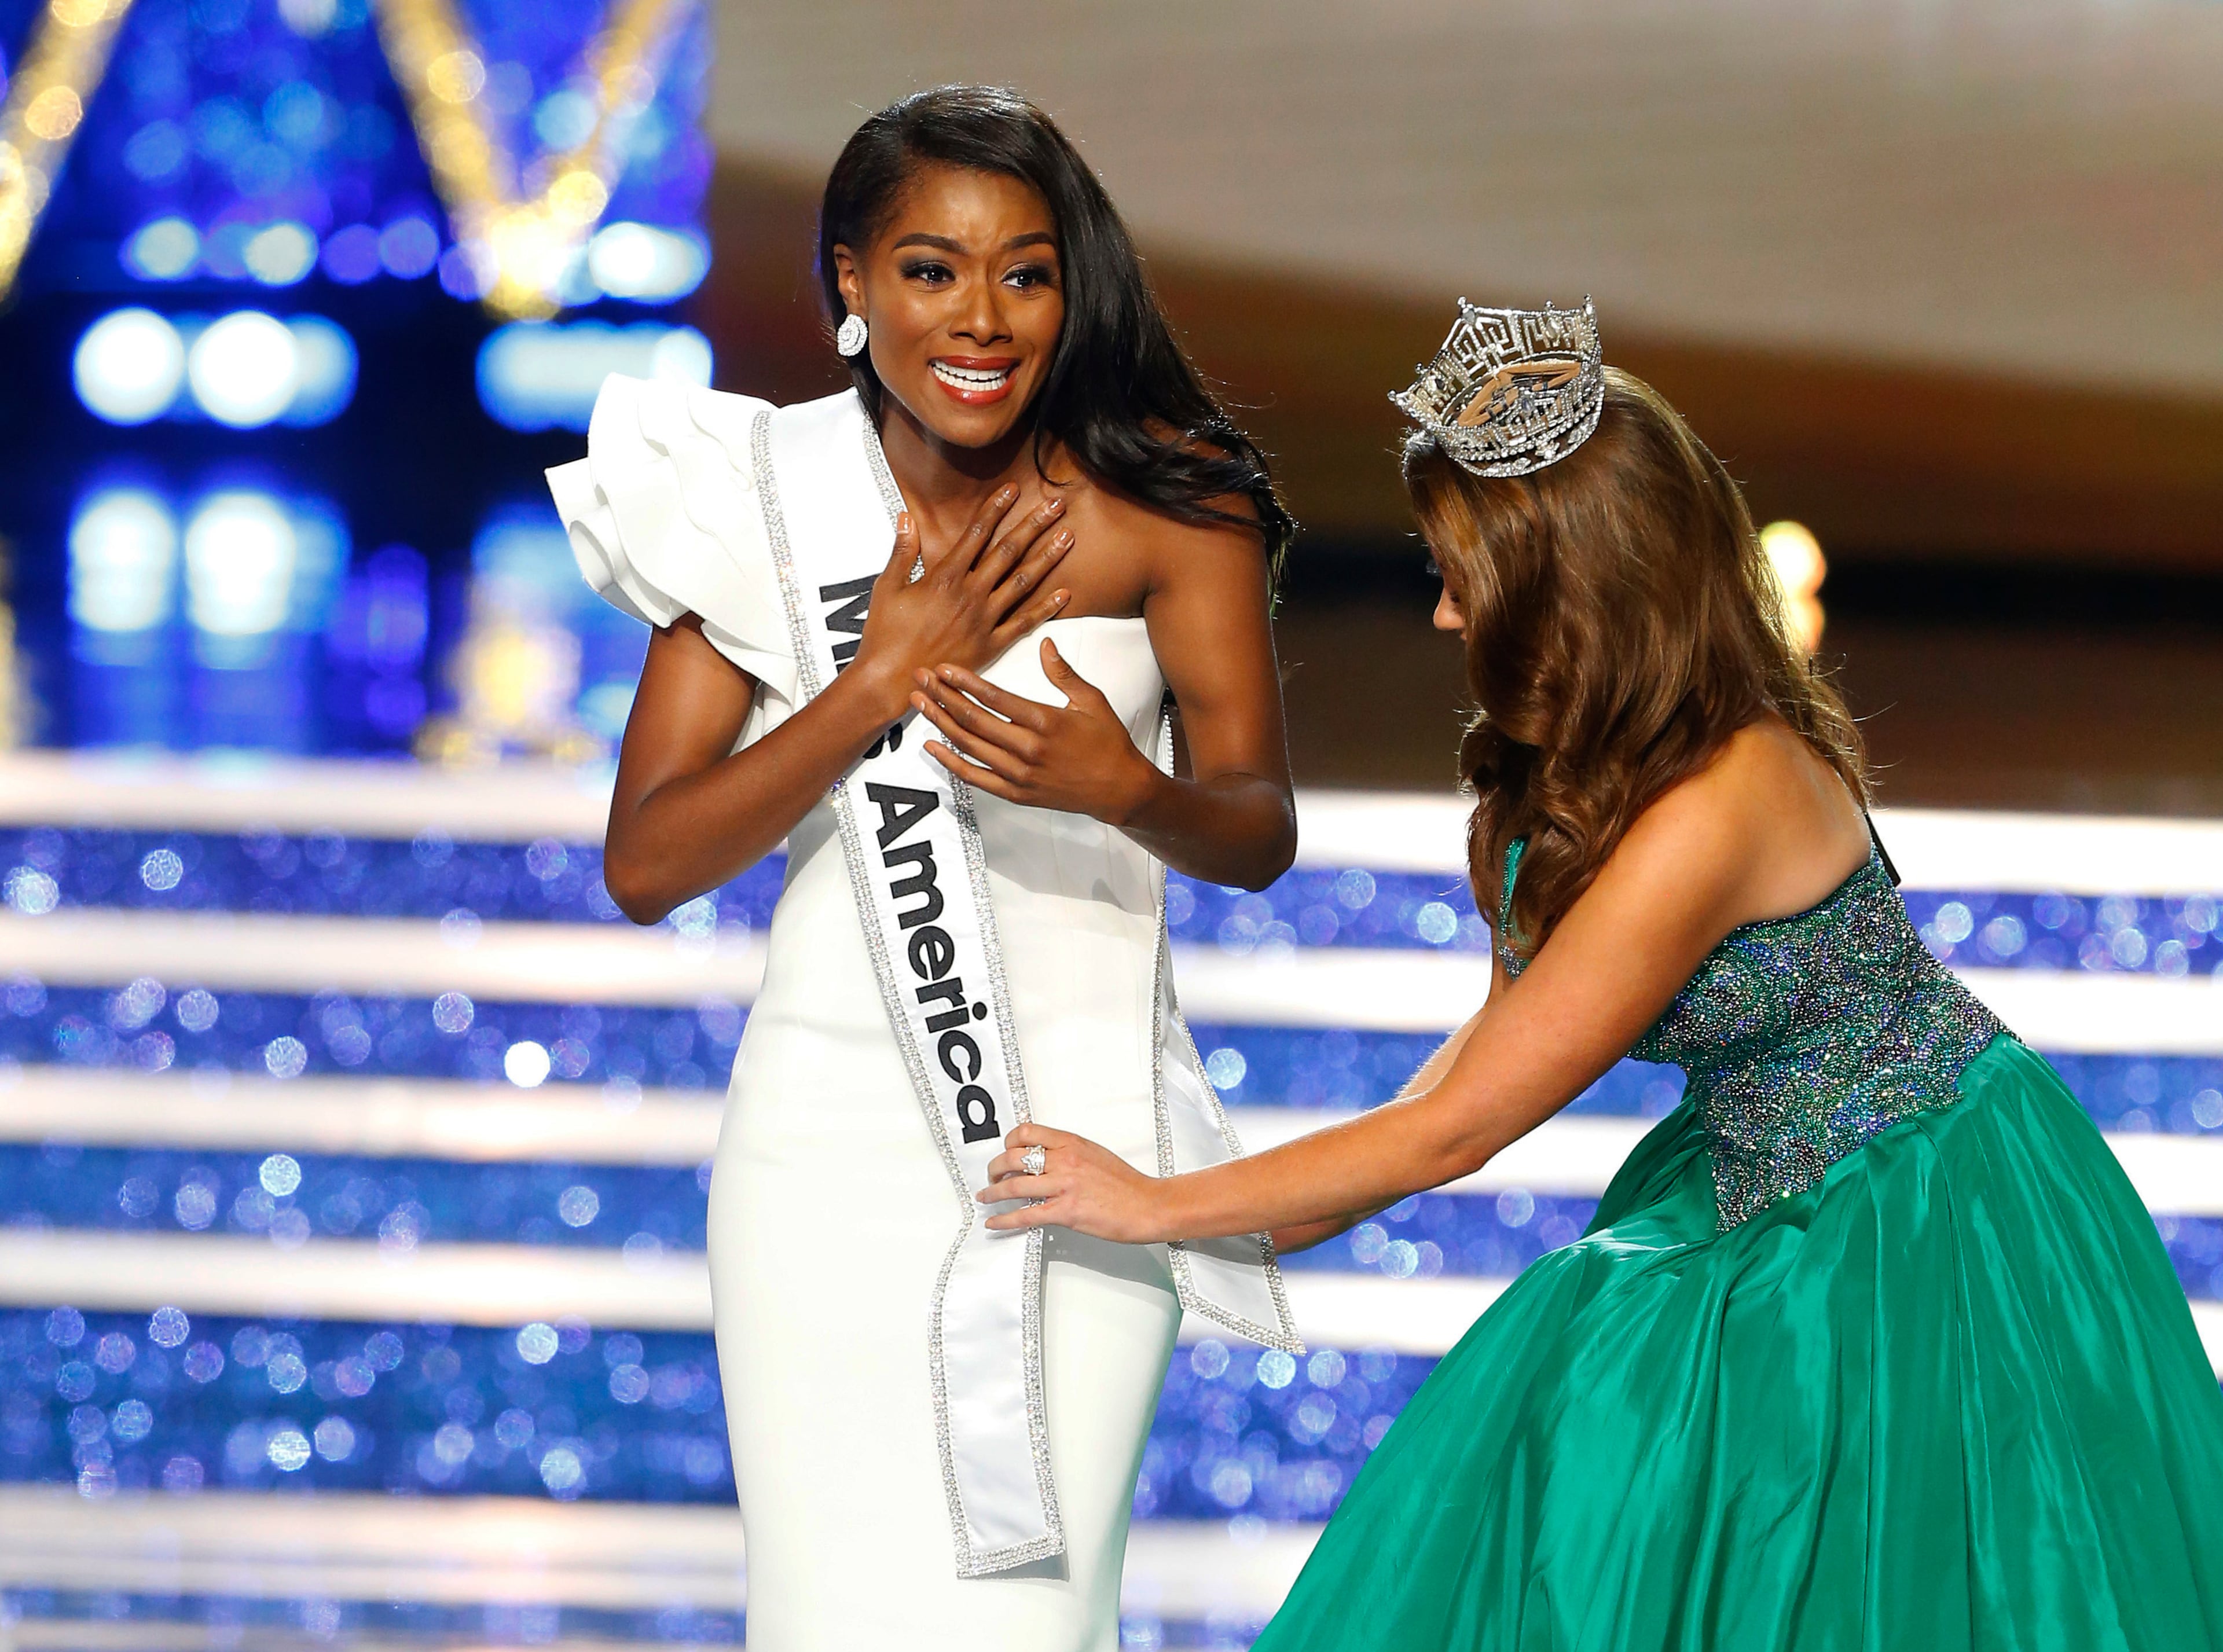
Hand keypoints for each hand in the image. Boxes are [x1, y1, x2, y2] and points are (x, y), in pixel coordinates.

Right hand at [847, 486, 1074, 718]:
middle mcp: (970, 594)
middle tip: (1057, 505)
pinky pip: (1024, 623)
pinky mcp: (991, 644)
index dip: (996, 508)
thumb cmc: (886, 634)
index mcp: (944, 577)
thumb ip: (902, 551)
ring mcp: (984, 620)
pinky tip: (1065, 593)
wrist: (892, 679)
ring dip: (1047, 557)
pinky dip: (1046, 608)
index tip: (1013, 490)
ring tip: (1068, 537)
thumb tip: (906, 517)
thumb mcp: (887, 587)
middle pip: (1009, 551)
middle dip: (1034, 524)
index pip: (976, 533)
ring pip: (1023, 582)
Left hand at [909, 639, 1161, 824]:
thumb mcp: (1092, 700)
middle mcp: (1028, 749)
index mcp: (1045, 722)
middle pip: (974, 720)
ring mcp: (1020, 774)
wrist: (1119, 789)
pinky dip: (951, 763)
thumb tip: (1045, 644)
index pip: (995, 697)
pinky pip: (975, 778)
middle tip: (921, 680)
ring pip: (969, 746)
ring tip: (921, 704)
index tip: (944, 668)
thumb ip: (1064, 673)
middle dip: (943, 697)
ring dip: (941, 723)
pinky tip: (932, 746)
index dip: (965, 682)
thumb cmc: (1107, 744)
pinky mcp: (1016, 793)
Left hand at [977, 1124, 1169, 1241]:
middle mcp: (1065, 1161)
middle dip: (995, 1168)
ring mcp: (1064, 1186)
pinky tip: (995, 1222)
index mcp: (1072, 1143)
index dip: (1008, 1141)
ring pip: (1014, 1185)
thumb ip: (1070, 1153)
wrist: (1148, 1205)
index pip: (1028, 1132)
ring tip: (986, 1198)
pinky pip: (1025, 1215)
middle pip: (1013, 1157)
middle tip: (992, 1176)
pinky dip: (1004, 1220)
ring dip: (993, 1193)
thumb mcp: (1096, 1154)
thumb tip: (1046, 1159)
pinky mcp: (1066, 1212)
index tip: (1004, 1149)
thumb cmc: (1127, 1184)